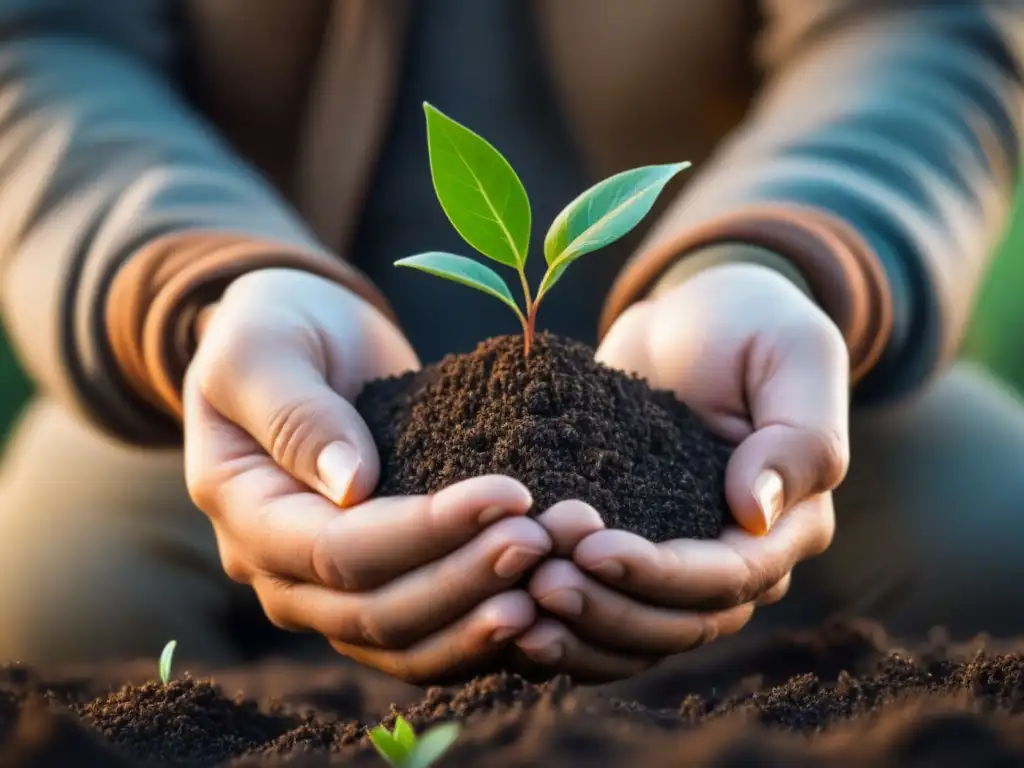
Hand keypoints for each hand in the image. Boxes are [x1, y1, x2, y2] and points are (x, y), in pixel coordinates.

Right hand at [183, 268, 553, 682]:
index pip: (336, 550)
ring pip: (404, 642)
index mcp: (245, 511)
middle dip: (464, 581)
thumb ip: (295, 412)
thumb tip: (351, 487)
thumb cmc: (276, 327)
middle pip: (374, 610)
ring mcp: (327, 590)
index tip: (509, 496)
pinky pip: (427, 636)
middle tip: (541, 542)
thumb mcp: (264, 348)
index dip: (425, 533)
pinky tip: (541, 615)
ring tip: (552, 587)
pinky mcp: (380, 584)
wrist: (301, 333)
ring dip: (480, 621)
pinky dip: (481, 634)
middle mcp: (279, 571)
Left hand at [516, 263, 847, 680]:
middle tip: (539, 580)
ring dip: (577, 630)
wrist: (691, 320)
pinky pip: (603, 618)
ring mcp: (681, 569)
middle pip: (677, 623)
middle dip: (607, 609)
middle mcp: (739, 562)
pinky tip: (509, 615)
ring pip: (637, 637)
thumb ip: (798, 436)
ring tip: (514, 604)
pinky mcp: (631, 560)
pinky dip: (562, 630)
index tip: (591, 548)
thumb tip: (756, 513)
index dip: (659, 574)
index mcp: (788, 524)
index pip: (728, 577)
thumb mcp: (794, 356)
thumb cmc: (750, 326)